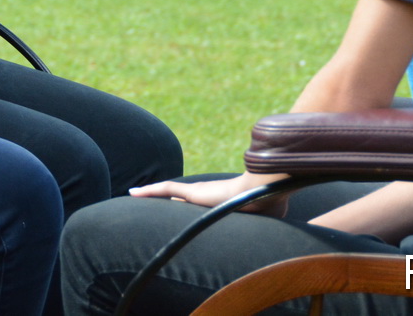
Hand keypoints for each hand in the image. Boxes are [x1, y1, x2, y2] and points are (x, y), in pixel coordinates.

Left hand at [128, 172, 285, 213]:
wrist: (264, 192)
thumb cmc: (269, 204)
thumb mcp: (266, 216)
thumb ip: (266, 219)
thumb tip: (280, 223)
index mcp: (220, 201)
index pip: (198, 202)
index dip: (185, 205)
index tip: (176, 207)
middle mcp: (206, 195)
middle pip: (179, 199)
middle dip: (164, 202)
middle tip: (147, 203)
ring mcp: (198, 193)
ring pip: (167, 193)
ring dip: (150, 196)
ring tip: (132, 195)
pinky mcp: (193, 193)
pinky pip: (166, 189)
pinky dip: (149, 191)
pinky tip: (134, 193)